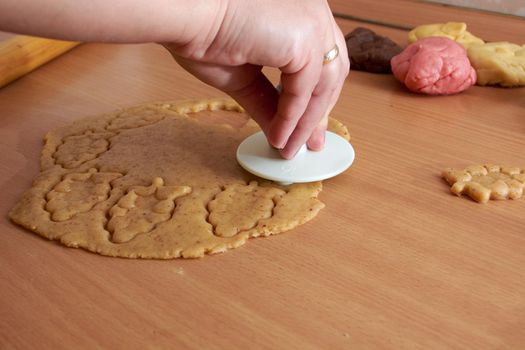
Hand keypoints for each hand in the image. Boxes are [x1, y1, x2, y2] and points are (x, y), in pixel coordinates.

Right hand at [163, 0, 348, 158]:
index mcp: (300, 13)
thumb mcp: (243, 75)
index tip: (309, 125)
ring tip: (290, 147)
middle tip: (309, 143)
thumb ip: (267, 101)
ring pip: (323, 85)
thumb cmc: (201, 31)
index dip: (318, 95)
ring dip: (306, 122)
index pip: (322, 60)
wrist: (182, 14)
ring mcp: (312, 23)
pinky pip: (305, 92)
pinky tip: (279, 138)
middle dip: (320, 111)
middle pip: (332, 72)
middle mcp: (313, 12)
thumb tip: (280, 131)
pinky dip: (293, 119)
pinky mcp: (304, 39)